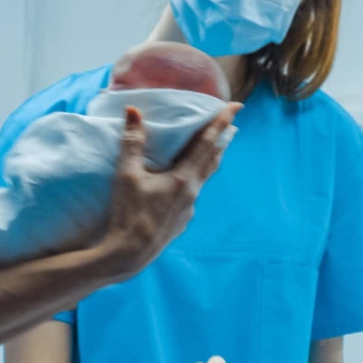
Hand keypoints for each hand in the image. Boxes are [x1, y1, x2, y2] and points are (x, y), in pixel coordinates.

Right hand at [98, 103, 239, 276]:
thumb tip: (133, 111)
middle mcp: (192, 193)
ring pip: (202, 179)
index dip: (220, 123)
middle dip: (221, 141)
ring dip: (208, 162)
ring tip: (212, 152)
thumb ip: (133, 143)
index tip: (235, 107)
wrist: (129, 255)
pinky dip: (191, 182)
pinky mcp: (180, 223)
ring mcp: (188, 210)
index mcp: (183, 179)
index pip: (207, 144)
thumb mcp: (127, 175)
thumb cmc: (128, 214)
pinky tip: (182, 185)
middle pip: (212, 161)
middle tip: (232, 126)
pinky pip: (190, 197)